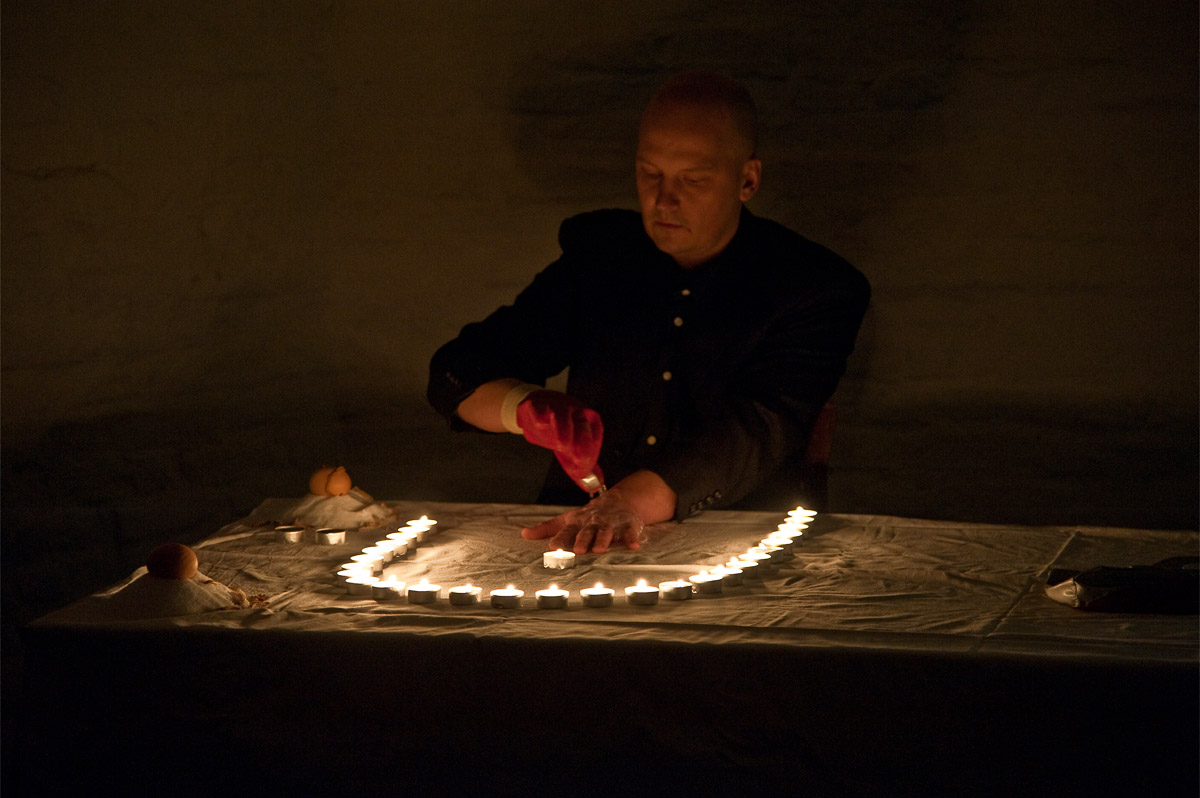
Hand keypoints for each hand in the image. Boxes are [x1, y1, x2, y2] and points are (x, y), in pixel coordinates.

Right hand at [515, 390, 603, 492]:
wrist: (539, 406)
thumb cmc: (559, 428)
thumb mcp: (571, 449)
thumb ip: (580, 468)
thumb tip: (594, 486)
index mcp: (589, 421)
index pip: (594, 438)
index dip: (589, 457)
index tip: (581, 472)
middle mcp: (576, 411)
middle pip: (581, 427)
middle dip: (581, 443)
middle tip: (575, 460)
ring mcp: (558, 406)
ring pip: (562, 418)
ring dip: (562, 432)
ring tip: (561, 445)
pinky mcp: (537, 404)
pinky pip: (539, 410)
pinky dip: (539, 419)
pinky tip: (540, 424)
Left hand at [521, 489, 643, 553]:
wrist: (618, 501)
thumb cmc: (588, 516)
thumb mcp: (567, 520)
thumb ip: (546, 528)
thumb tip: (524, 534)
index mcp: (577, 523)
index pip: (567, 531)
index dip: (560, 538)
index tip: (553, 547)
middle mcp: (593, 523)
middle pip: (586, 532)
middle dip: (583, 540)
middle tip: (578, 550)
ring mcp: (610, 524)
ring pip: (606, 532)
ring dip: (603, 540)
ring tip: (600, 549)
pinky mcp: (627, 525)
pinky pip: (629, 532)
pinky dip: (631, 538)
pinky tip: (632, 545)